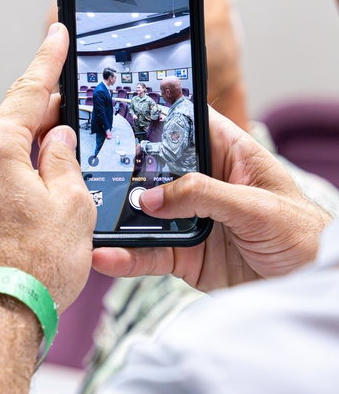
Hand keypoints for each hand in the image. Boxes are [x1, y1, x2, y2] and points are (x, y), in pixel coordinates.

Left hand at [0, 23, 95, 313]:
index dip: (47, 62)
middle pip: (6, 137)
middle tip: (66, 144)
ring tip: (43, 218)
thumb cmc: (35, 266)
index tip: (55, 34)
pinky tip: (15, 235)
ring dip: (15, 181)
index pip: (26, 93)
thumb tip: (56, 137)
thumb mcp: (72, 206)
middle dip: (36, 139)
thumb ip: (63, 160)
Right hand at [93, 107, 333, 290]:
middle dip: (119, 165)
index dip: (156, 110)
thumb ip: (202, 195)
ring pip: (143, 211)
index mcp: (228, 155)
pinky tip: (105, 256)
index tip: (117, 103)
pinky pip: (147, 252)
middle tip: (83, 160)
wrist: (310, 289)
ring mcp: (190, 219)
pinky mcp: (183, 254)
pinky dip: (125, 256)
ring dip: (115, 213)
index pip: (186, 122)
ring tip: (86, 212)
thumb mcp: (256, 206)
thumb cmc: (303, 237)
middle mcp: (203, 183)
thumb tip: (149, 199)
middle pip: (153, 166)